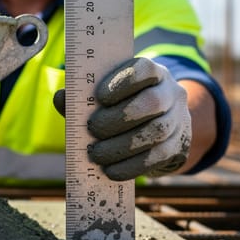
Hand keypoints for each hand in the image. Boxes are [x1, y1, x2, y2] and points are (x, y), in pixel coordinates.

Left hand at [86, 58, 191, 180]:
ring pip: (157, 131)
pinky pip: (158, 157)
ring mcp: (178, 120)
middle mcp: (170, 93)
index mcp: (152, 73)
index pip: (145, 69)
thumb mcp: (107, 95)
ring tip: (96, 154)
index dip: (123, 82)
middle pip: (152, 102)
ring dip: (122, 146)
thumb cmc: (123, 106)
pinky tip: (110, 170)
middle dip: (119, 118)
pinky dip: (131, 165)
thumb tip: (61, 98)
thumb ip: (82, 96)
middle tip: (93, 129)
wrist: (157, 128)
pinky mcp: (178, 146)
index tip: (100, 96)